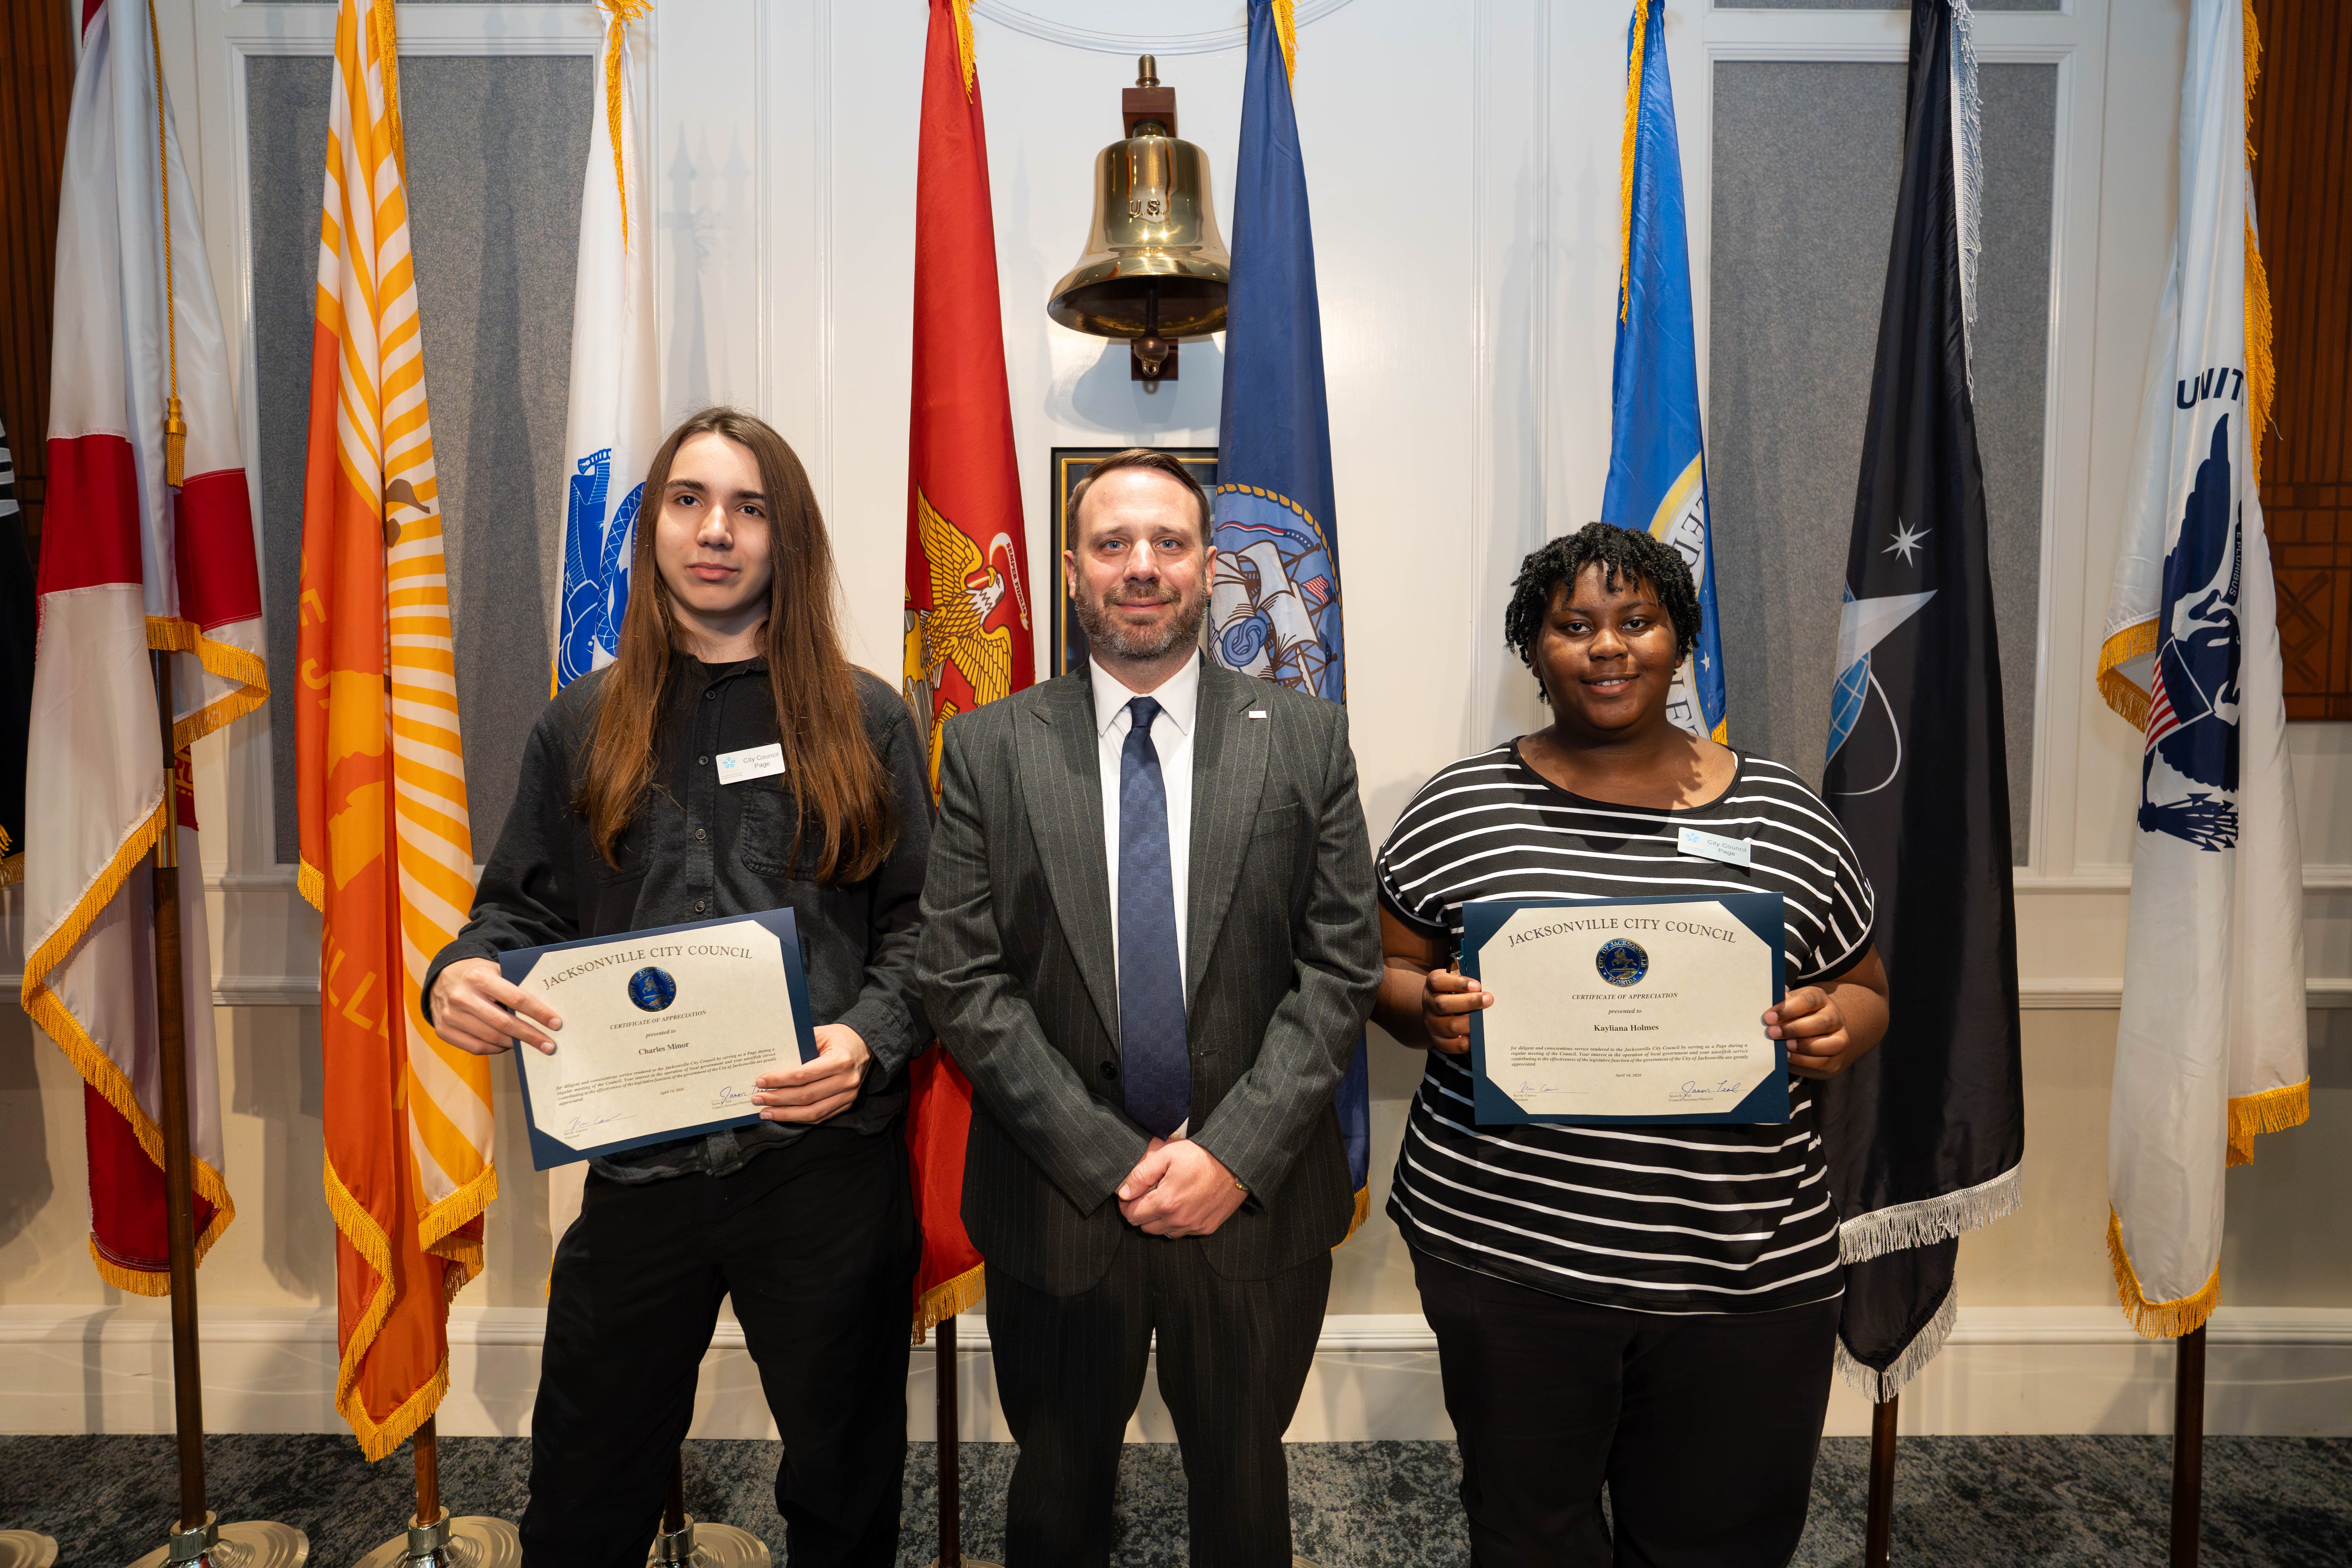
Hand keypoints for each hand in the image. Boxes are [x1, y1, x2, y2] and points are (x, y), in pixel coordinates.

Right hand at [430, 958, 559, 1055]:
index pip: (516, 998)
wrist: (442, 977)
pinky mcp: (444, 1031)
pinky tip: (508, 1046)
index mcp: (478, 977)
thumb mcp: (494, 970)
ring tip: (532, 1046)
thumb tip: (543, 1010)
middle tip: (549, 1045)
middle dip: (530, 1035)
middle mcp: (462, 997)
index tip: (555, 1023)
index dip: (538, 1012)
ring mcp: (450, 1016)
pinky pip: (476, 1047)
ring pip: (491, 1037)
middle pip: (504, 1023)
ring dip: (515, 1044)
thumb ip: (514, 985)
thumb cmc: (477, 974)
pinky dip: (496, 1049)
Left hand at [751, 1025, 870, 1123]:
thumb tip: (770, 1060)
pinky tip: (784, 1116)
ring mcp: (848, 1095)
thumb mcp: (820, 1033)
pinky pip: (820, 1117)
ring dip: (786, 1114)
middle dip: (778, 1099)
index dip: (780, 1080)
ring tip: (765, 1112)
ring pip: (813, 1112)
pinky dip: (799, 1118)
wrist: (865, 1044)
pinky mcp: (847, 1104)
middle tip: (757, 1099)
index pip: (804, 1075)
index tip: (761, 1082)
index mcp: (840, 1060)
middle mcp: (846, 1080)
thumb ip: (799, 1045)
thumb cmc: (839, 1037)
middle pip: (806, 1096)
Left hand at [1115, 1139, 1247, 1237]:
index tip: (1130, 1194)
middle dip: (1141, 1212)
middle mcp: (1178, 1220)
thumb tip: (1122, 1192)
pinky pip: (1183, 1232)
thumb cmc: (1201, 1156)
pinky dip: (1177, 1222)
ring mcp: (1193, 1226)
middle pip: (1145, 1227)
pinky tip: (1183, 1204)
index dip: (1126, 1204)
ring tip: (1166, 1199)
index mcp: (1165, 1202)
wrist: (1235, 1164)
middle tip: (1147, 1194)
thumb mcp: (1167, 1155)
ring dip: (1159, 1219)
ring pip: (1163, 1232)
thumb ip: (1141, 1174)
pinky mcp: (1206, 1228)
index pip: (1132, 1215)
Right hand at [1420, 967, 1492, 1055]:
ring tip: (1486, 1019)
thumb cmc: (1455, 992)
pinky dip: (1467, 1042)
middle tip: (1488, 999)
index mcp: (1433, 985)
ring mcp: (1432, 1024)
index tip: (1477, 985)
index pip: (1438, 982)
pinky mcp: (1439, 1040)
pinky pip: (1452, 1045)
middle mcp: (1429, 1004)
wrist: (1439, 1011)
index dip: (1457, 983)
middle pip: (1443, 1004)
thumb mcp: (1457, 980)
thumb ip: (1466, 980)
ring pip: (1449, 1026)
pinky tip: (1478, 1035)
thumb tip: (1484, 982)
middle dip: (1469, 1002)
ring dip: (1471, 1023)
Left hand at [1767, 988, 1865, 1078]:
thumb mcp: (1789, 1008)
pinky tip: (1789, 1058)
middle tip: (1772, 1033)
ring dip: (1803, 1047)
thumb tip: (1765, 1007)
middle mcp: (1835, 1017)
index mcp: (1821, 999)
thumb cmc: (1797, 1019)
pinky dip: (1804, 1061)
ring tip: (1784, 1047)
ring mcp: (1840, 1038)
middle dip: (1795, 1029)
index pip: (1809, 1000)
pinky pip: (1824, 1062)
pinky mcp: (1836, 1059)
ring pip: (1830, 1044)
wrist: (1817, 1038)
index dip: (1788, 1009)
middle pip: (1822, 1022)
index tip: (1768, 1018)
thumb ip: (1781, 1007)